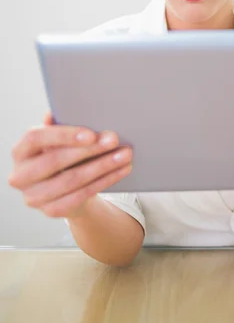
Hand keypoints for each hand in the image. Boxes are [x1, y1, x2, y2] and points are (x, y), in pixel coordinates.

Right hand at [8, 111, 132, 217]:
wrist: (63, 189)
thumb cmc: (61, 155)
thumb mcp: (57, 139)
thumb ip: (58, 125)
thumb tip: (59, 111)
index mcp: (20, 151)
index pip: (36, 138)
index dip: (63, 135)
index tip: (91, 133)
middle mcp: (20, 176)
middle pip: (55, 161)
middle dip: (89, 149)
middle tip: (114, 139)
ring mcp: (34, 197)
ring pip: (72, 180)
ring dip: (103, 166)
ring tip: (125, 154)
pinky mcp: (51, 211)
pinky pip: (82, 195)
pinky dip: (105, 180)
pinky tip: (121, 170)